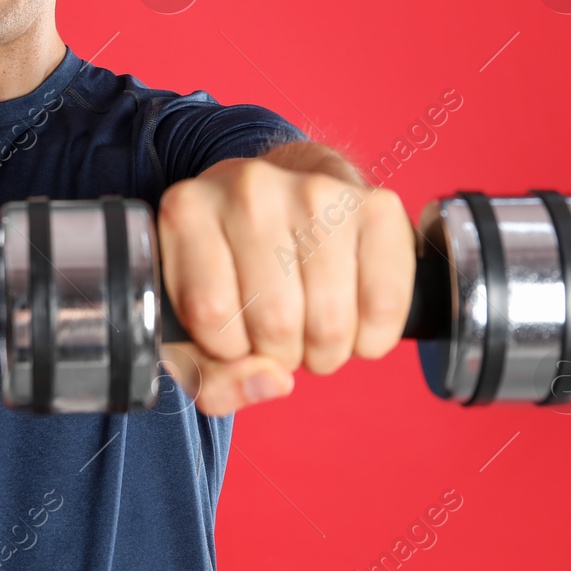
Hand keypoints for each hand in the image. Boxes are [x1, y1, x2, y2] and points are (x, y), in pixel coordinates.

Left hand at [155, 156, 415, 413]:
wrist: (289, 194)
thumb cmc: (232, 268)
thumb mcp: (191, 324)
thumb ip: (210, 377)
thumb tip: (273, 382)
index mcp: (187, 211)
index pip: (210, 315)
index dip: (227, 348)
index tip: (232, 331)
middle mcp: (248, 188)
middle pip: (275, 321)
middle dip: (281, 353)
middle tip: (279, 332)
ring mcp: (315, 191)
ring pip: (329, 322)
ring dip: (324, 350)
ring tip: (312, 325)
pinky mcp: (376, 206)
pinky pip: (384, 307)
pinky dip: (371, 338)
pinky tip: (352, 318)